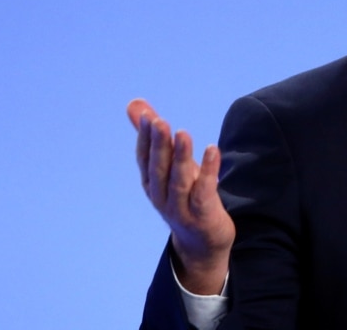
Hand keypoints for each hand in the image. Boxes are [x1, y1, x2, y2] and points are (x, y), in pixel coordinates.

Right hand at [129, 98, 235, 294]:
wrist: (202, 242)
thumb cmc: (185, 197)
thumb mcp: (169, 166)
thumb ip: (153, 135)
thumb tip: (134, 104)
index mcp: (151, 183)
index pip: (144, 159)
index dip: (144, 138)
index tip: (147, 116)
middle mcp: (161, 196)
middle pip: (158, 168)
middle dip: (158, 145)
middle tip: (159, 121)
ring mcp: (181, 208)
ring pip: (178, 181)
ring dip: (179, 157)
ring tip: (182, 133)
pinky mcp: (202, 215)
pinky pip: (203, 191)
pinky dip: (207, 171)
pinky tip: (212, 149)